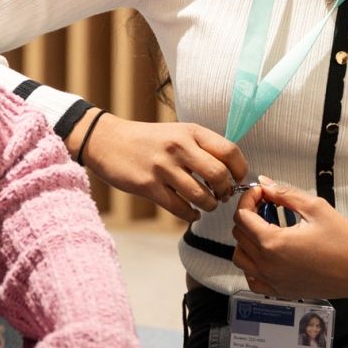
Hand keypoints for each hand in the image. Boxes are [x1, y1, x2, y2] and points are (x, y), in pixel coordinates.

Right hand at [77, 116, 247, 222]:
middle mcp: (179, 147)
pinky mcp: (148, 186)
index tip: (238, 179)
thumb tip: (230, 170)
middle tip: (223, 195)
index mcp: (191, 131)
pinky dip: (191, 215)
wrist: (107, 140)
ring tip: (208, 204)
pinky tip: (192, 213)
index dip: (240, 169)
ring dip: (210, 205)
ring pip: (201, 196)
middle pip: (219, 175)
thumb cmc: (148, 139)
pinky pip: (179, 208)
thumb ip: (201, 147)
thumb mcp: (177, 132)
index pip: (230, 151)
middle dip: (226, 191)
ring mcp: (163, 167)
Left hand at [231, 177, 347, 300]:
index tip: (262, 192)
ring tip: (267, 228)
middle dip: (249, 215)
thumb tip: (265, 183)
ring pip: (241, 258)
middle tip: (267, 205)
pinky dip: (252, 265)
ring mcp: (272, 281)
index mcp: (274, 244)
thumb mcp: (316, 208)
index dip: (249, 199)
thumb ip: (285, 194)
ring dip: (247, 240)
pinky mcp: (280, 291)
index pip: (243, 217)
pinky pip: (252, 279)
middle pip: (239, 235)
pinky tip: (268, 253)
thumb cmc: (344, 242)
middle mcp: (268, 265)